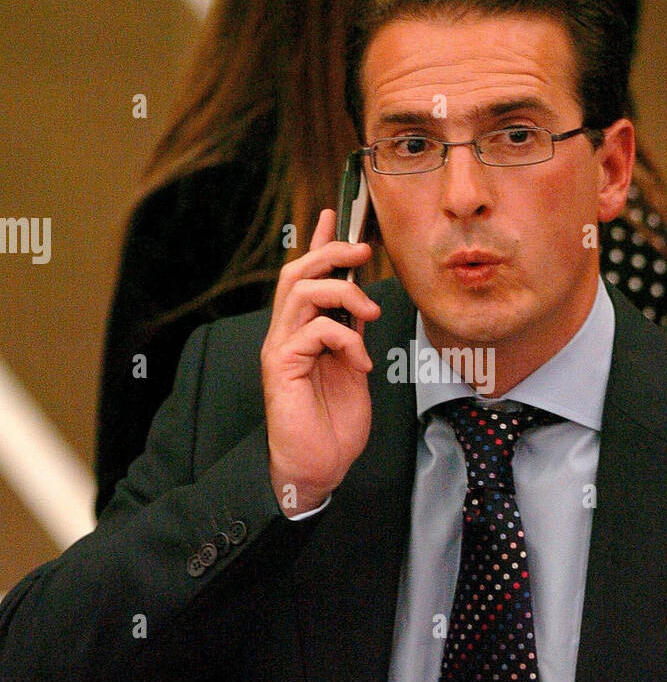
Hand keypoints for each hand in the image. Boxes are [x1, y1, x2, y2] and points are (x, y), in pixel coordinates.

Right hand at [261, 209, 380, 513]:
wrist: (317, 467)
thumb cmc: (333, 424)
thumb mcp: (353, 368)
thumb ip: (352, 333)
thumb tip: (362, 301)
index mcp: (303, 331)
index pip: (307, 275)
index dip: (319, 242)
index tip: (335, 214)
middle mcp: (286, 334)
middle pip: (298, 271)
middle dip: (330, 251)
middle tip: (362, 249)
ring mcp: (281, 348)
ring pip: (302, 291)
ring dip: (343, 291)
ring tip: (370, 311)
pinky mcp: (282, 365)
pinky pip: (314, 330)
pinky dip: (345, 338)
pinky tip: (360, 362)